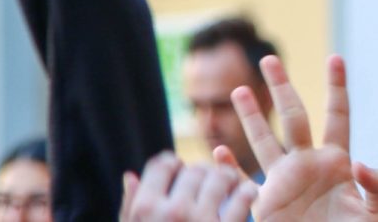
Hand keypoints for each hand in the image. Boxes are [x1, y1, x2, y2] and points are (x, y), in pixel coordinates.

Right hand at [119, 152, 255, 221]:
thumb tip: (130, 175)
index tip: (182, 172)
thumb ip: (131, 206)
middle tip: (210, 179)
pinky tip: (246, 195)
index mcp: (145, 208)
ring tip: (230, 183)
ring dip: (227, 176)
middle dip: (202, 172)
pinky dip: (247, 192)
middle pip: (194, 169)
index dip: (174, 164)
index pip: (163, 164)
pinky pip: (244, 198)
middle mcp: (172, 212)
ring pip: (221, 176)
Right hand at [224, 55, 377, 221]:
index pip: (337, 116)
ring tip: (238, 90)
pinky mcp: (266, 205)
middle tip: (269, 60)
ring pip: (264, 141)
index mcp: (337, 162)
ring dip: (251, 117)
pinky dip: (229, 170)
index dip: (336, 87)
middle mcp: (307, 164)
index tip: (335, 58)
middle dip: (282, 88)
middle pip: (293, 117)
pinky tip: (216, 153)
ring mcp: (284, 182)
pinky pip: (242, 183)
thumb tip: (359, 164)